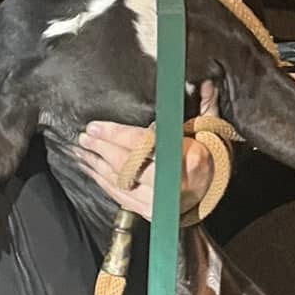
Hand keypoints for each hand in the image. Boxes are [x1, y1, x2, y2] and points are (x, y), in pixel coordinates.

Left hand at [75, 120, 214, 222]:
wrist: (214, 194)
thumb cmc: (212, 159)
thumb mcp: (211, 132)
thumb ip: (205, 106)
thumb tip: (205, 82)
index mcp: (189, 158)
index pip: (143, 144)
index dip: (115, 135)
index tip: (94, 126)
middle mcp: (173, 183)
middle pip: (127, 164)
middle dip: (101, 149)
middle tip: (83, 137)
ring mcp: (160, 202)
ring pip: (119, 182)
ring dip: (96, 166)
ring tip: (80, 150)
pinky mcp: (149, 212)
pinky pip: (119, 197)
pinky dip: (102, 182)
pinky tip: (90, 170)